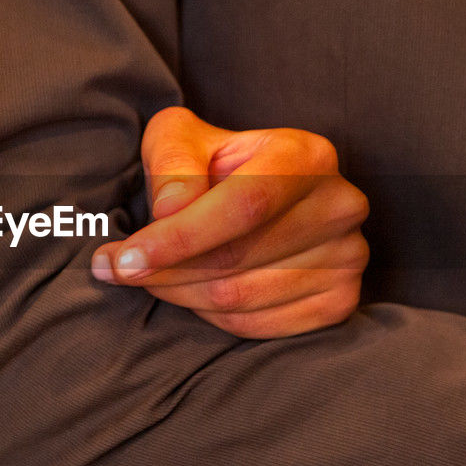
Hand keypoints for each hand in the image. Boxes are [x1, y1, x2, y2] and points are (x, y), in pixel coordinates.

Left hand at [91, 106, 368, 338]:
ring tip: (150, 277)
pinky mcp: (340, 301)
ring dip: (180, 295)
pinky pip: (258, 326)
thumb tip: (171, 208)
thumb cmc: (213, 166)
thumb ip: (172, 162)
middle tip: (117, 270)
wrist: (263, 196)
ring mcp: (348, 257)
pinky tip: (192, 293)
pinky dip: (212, 317)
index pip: (244, 205)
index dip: (178, 238)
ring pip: (240, 299)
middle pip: (236, 259)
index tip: (123, 258)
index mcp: (307, 156)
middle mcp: (339, 205)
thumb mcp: (182, 139)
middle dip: (164, 272)